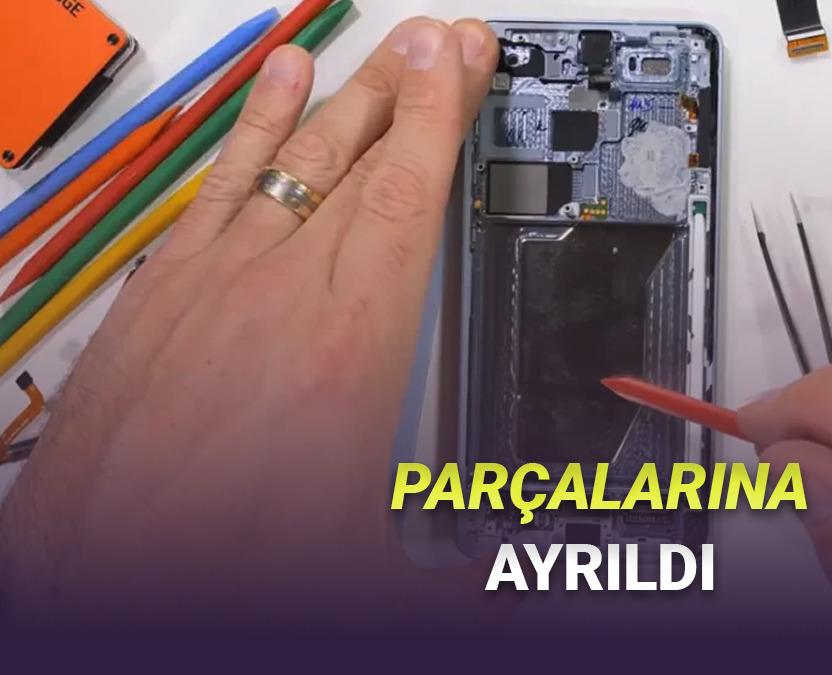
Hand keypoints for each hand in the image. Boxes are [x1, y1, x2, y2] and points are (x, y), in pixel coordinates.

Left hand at [0, 18, 498, 631]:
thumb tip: (508, 587)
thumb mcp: (371, 571)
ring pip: (287, 164)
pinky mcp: (160, 296)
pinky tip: (271, 97)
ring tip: (373, 51)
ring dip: (338, 102)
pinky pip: (217, 187)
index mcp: (346, 349)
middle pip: (353, 163)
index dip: (438, 117)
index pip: (403, 200)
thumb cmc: (217, 561)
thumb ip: (452, 569)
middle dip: (407, 88)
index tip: (461, 59)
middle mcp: (276, 297)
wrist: (92, 580)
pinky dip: (250, 132)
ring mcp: (210, 286)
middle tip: (444, 37)